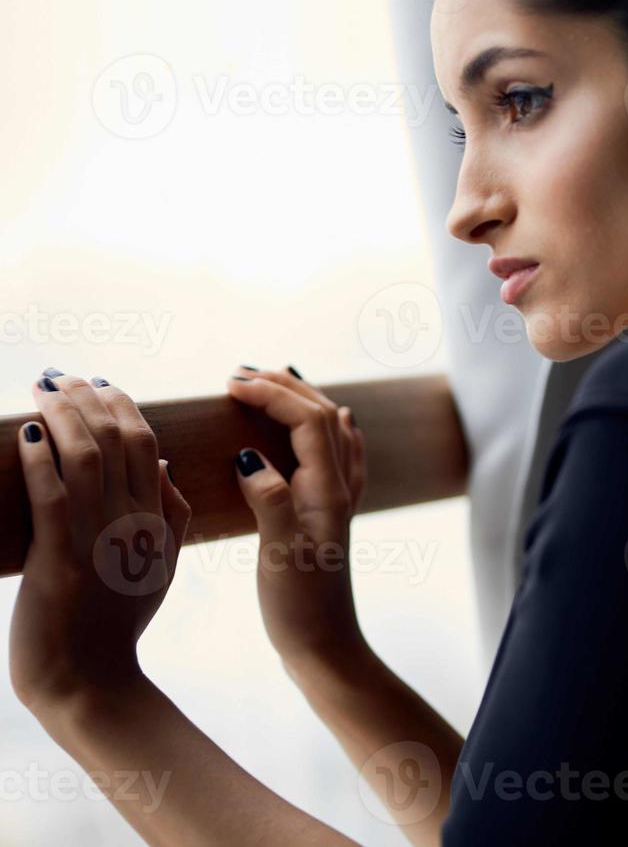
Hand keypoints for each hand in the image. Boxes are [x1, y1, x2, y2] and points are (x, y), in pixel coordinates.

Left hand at [9, 371, 190, 715]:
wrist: (92, 680)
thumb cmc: (118, 626)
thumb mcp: (161, 567)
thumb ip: (172, 516)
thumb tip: (166, 466)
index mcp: (159, 521)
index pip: (148, 446)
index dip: (124, 407)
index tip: (101, 384)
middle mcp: (132, 522)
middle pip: (118, 440)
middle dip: (89, 399)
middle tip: (63, 376)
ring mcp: (97, 538)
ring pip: (85, 456)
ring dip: (62, 415)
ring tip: (43, 390)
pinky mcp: (58, 556)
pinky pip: (50, 494)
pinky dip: (38, 458)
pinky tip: (26, 434)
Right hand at [226, 365, 366, 671]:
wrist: (324, 647)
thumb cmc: (300, 606)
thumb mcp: (280, 552)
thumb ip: (271, 500)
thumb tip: (250, 456)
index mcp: (326, 491)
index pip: (307, 420)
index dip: (272, 394)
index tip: (231, 383)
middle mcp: (338, 490)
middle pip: (322, 417)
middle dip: (286, 388)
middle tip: (243, 373)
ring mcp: (337, 503)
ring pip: (331, 433)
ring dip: (304, 401)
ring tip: (278, 382)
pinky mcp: (330, 518)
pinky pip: (341, 458)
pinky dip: (334, 431)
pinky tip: (340, 427)